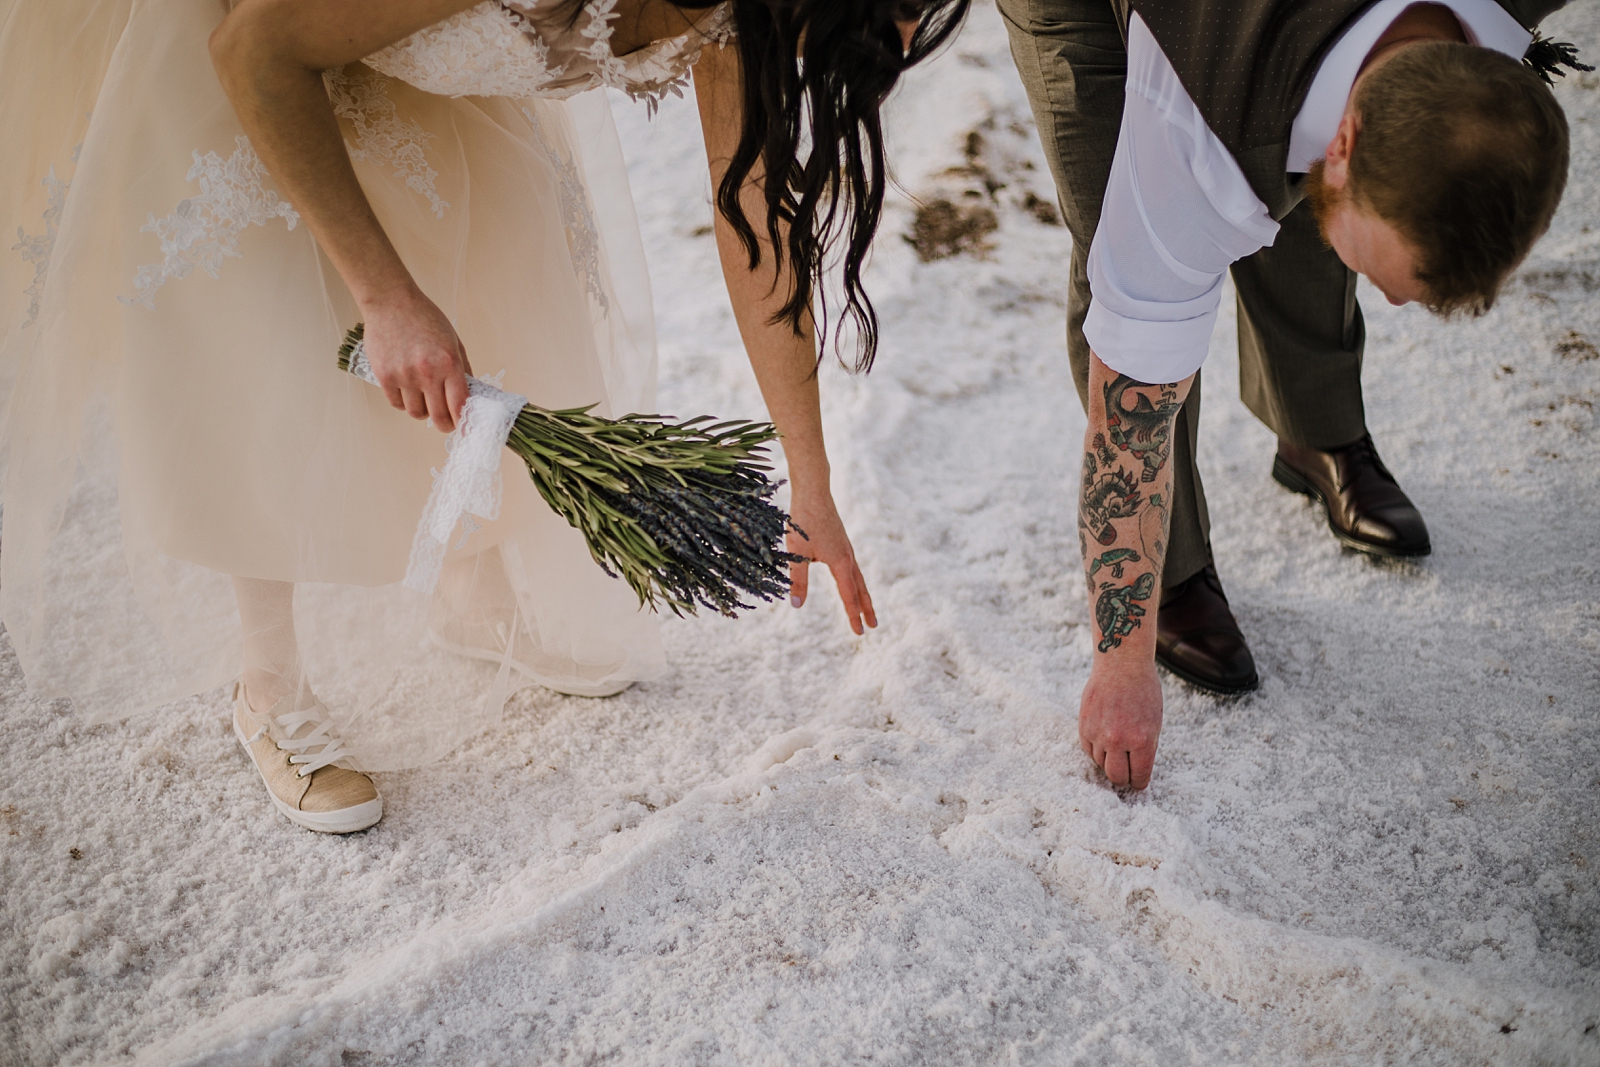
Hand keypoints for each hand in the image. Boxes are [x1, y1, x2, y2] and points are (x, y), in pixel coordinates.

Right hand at [360, 287, 473, 432]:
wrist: (391, 302)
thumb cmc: (424, 318)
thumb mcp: (452, 340)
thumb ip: (462, 368)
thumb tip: (469, 394)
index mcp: (449, 363)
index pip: (460, 405)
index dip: (463, 420)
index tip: (464, 425)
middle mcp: (427, 372)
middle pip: (438, 416)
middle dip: (445, 424)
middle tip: (445, 422)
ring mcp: (404, 376)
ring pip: (416, 413)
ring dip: (423, 411)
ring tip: (424, 399)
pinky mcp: (384, 376)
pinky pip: (396, 404)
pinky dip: (403, 402)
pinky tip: (407, 392)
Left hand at [786, 484, 876, 635]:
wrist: (814, 492)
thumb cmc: (803, 521)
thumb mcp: (797, 552)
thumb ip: (798, 579)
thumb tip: (797, 605)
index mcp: (840, 562)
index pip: (849, 596)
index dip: (853, 616)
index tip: (859, 633)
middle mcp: (847, 557)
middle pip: (860, 588)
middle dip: (866, 608)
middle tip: (873, 626)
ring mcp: (845, 548)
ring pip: (857, 577)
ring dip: (862, 595)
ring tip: (865, 608)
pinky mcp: (840, 541)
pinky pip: (851, 567)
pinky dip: (854, 580)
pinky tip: (847, 579)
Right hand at [1079, 658, 1162, 789]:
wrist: (1122, 665)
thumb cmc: (1143, 692)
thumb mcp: (1154, 723)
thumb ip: (1145, 748)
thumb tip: (1136, 771)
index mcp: (1142, 741)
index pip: (1139, 777)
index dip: (1139, 783)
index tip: (1137, 783)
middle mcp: (1119, 741)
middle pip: (1116, 777)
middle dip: (1123, 778)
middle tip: (1126, 772)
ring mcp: (1099, 734)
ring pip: (1101, 763)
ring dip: (1109, 759)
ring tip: (1116, 745)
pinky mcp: (1084, 726)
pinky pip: (1088, 749)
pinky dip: (1096, 748)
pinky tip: (1104, 736)